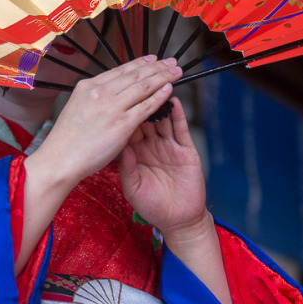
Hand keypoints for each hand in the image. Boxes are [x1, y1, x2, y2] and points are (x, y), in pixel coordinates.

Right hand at [35, 56, 181, 186]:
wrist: (59, 160)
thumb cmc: (67, 140)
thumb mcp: (78, 107)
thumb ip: (95, 99)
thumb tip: (110, 93)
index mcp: (88, 86)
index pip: (120, 70)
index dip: (140, 63)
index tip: (153, 59)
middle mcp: (100, 92)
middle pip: (135, 74)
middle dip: (156, 66)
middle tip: (171, 61)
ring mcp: (111, 107)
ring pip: (143, 86)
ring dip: (163, 77)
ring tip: (176, 72)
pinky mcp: (121, 124)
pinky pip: (146, 106)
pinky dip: (159, 96)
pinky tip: (168, 89)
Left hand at [119, 97, 206, 234]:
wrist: (178, 220)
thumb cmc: (152, 206)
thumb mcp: (132, 187)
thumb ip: (127, 166)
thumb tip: (120, 147)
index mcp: (136, 152)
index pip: (127, 126)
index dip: (123, 111)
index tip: (116, 96)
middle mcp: (151, 145)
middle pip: (145, 116)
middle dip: (141, 100)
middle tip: (136, 83)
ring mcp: (169, 146)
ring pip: (162, 118)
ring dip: (159, 101)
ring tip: (154, 85)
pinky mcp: (186, 150)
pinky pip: (180, 129)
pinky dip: (177, 115)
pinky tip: (173, 102)